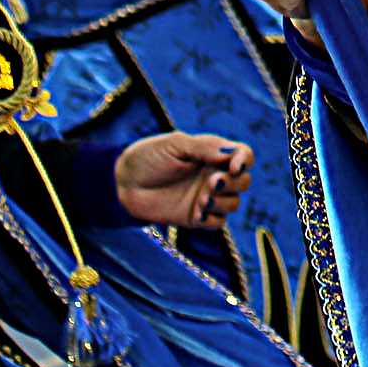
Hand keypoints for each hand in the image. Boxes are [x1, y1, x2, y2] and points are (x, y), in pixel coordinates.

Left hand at [115, 132, 253, 229]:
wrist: (122, 184)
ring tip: (201, 199)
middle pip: (244, 182)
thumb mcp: (175, 144)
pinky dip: (213, 218)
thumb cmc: (147, 157)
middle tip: (212, 183)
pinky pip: (218, 223)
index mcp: (212, 154)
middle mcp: (213, 175)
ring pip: (233, 204)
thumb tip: (231, 155)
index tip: (233, 167)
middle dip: (233, 183)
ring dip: (222, 202)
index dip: (245, 161)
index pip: (244, 155)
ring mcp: (205, 197)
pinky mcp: (195, 218)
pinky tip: (197, 212)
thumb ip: (205, 148)